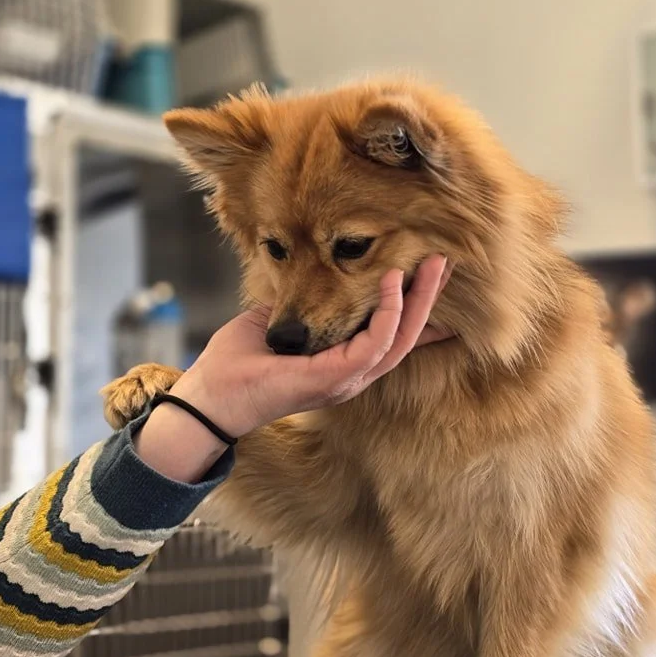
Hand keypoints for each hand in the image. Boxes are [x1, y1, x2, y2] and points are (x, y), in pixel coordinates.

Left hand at [135, 255, 450, 481]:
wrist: (211, 394)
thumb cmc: (237, 363)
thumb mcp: (279, 322)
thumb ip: (306, 304)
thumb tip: (315, 274)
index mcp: (342, 364)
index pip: (392, 337)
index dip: (418, 311)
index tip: (435, 280)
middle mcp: (352, 375)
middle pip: (407, 336)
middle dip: (428, 298)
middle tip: (444, 262)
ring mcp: (347, 380)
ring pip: (400, 339)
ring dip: (419, 300)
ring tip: (430, 265)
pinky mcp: (336, 378)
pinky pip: (375, 342)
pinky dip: (388, 311)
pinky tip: (391, 281)